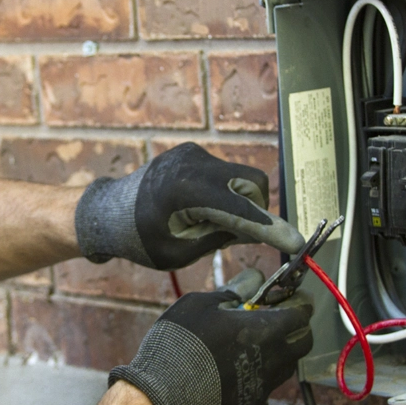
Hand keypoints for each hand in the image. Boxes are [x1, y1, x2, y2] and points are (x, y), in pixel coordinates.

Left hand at [74, 142, 304, 269]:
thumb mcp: (182, 252)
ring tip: (209, 222)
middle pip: (253, 184)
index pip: (243, 211)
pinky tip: (202, 209)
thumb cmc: (142, 239)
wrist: (109, 212)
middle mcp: (194, 163)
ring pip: (242, 178)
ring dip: (240, 203)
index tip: (296, 244)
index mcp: (187, 191)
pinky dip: (227, 193)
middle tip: (238, 235)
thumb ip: (222, 238)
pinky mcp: (194, 152)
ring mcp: (194, 153)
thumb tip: (259, 233)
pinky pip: (226, 173)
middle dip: (256, 210)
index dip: (273, 229)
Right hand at [108, 269, 313, 404]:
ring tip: (254, 349)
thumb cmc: (179, 344)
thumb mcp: (201, 304)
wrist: (161, 398)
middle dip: (297, 330)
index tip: (295, 301)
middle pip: (303, 344)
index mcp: (265, 331)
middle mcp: (272, 361)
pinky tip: (236, 379)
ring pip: (284, 370)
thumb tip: (254, 278)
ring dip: (278, 356)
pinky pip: (263, 396)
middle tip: (280, 323)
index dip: (300, 305)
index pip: (301, 315)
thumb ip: (233, 291)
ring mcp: (263, 390)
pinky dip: (256, 385)